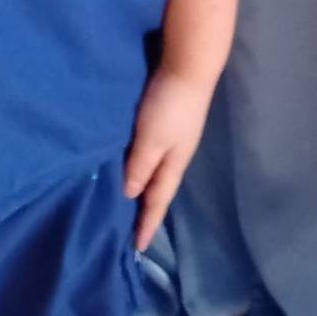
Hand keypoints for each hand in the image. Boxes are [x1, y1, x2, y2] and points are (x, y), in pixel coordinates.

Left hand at [123, 66, 214, 253]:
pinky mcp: (169, 123)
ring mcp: (174, 139)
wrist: (189, 67)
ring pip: (155, 172)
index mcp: (173, 165)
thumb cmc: (169, 106)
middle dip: (146, 210)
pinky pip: (152, 154)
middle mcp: (175, 156)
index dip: (147, 223)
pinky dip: (142, 167)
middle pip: (158, 189)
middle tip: (129, 230)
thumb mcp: (151, 140)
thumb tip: (130, 195)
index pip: (156, 201)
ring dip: (143, 188)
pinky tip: (133, 165)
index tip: (137, 248)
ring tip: (127, 202)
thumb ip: (140, 167)